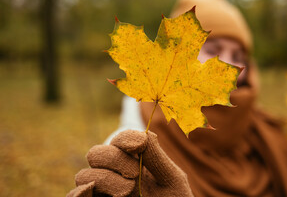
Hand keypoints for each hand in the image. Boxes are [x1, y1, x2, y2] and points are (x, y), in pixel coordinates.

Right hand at [67, 130, 192, 196]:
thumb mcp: (171, 178)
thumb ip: (157, 157)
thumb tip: (141, 135)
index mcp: (133, 159)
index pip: (120, 139)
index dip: (126, 138)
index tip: (139, 145)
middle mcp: (114, 172)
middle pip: (97, 154)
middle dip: (116, 159)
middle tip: (135, 174)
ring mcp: (103, 190)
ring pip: (86, 175)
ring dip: (106, 179)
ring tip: (129, 190)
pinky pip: (76, 196)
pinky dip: (79, 194)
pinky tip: (89, 192)